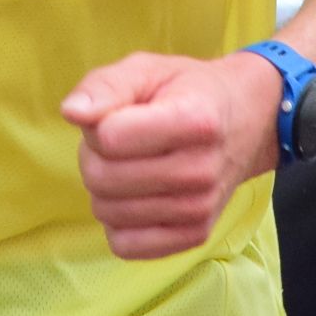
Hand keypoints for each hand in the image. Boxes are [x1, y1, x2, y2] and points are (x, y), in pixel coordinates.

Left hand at [61, 50, 278, 259]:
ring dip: (103, 187)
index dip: (98, 122)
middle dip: (93, 154)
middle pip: (102, 177)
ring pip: (107, 211)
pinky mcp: (195, 235)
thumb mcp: (146, 69)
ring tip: (129, 163)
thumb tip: (71, 113)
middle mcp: (201, 170)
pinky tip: (135, 196)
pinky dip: (117, 222)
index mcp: (194, 120)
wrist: (244, 121)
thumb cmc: (186, 90)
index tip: (119, 113)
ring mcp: (200, 208)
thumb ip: (105, 86)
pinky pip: (125, 245)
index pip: (109, 137)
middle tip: (116, 139)